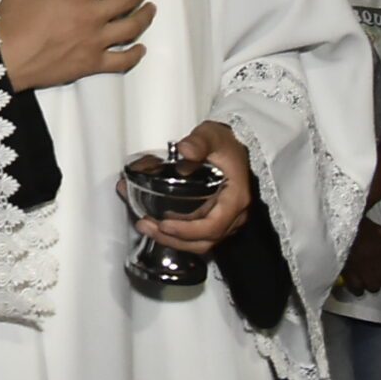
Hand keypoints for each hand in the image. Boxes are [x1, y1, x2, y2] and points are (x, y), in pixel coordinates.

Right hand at [0, 0, 155, 90]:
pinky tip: (141, 47)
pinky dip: (135, 54)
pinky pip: (123, 60)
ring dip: (146, 15)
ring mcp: (95, 42)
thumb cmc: (11, 22)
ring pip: (132, 28)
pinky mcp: (92, 64)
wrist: (3, 60)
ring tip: (151, 8)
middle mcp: (91, 17)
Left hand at [129, 121, 254, 254]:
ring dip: (173, 240)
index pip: (213, 226)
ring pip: (201, 242)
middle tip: (145, 226)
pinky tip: (156, 225)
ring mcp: (226, 220)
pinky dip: (178, 235)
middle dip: (174, 238)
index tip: (163, 225)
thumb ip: (198, 142)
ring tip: (146, 226)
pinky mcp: (217, 219)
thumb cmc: (224, 142)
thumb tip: (184, 150)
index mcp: (235, 199)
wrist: (234, 145)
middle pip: (205, 240)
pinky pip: (199, 236)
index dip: (188, 230)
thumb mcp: (211, 136)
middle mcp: (234, 215)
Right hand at [339, 219, 380, 293]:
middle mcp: (376, 266)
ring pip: (374, 288)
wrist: (334, 227)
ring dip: (373, 285)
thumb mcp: (376, 228)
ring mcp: (363, 272)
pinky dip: (358, 289)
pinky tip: (357, 284)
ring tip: (369, 280)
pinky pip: (357, 289)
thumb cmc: (356, 226)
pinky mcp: (349, 275)